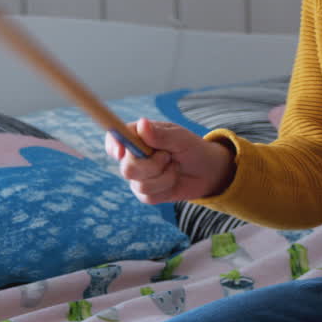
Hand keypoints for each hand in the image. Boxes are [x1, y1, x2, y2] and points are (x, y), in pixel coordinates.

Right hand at [104, 118, 234, 203]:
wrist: (207, 170)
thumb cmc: (193, 148)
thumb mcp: (181, 138)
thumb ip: (161, 134)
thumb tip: (141, 124)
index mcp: (138, 137)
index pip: (114, 138)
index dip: (113, 145)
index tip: (122, 151)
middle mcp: (134, 156)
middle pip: (127, 168)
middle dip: (152, 165)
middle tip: (168, 156)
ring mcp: (138, 176)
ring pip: (140, 184)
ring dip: (164, 177)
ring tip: (174, 166)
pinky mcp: (146, 193)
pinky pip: (148, 196)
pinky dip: (166, 188)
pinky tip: (173, 179)